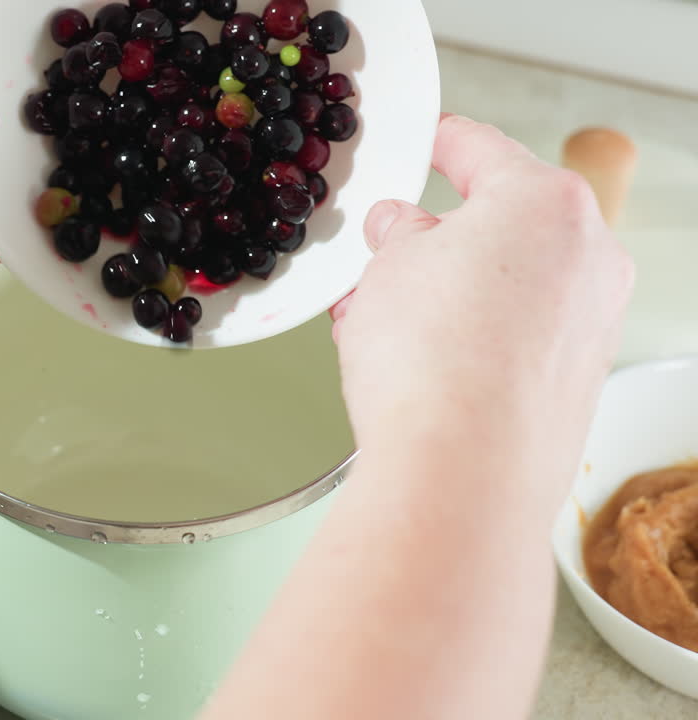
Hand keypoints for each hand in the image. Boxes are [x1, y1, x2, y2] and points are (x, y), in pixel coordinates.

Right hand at [330, 115, 633, 487]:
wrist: (461, 473)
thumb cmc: (430, 363)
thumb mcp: (386, 267)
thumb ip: (399, 235)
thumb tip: (404, 230)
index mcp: (545, 201)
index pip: (480, 149)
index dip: (438, 142)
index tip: (426, 142)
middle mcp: (589, 254)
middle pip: (502, 223)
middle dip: (437, 238)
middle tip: (382, 258)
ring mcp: (593, 320)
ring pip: (511, 282)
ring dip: (451, 291)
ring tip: (384, 323)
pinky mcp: (580, 378)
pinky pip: (522, 333)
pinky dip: (476, 335)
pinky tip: (422, 365)